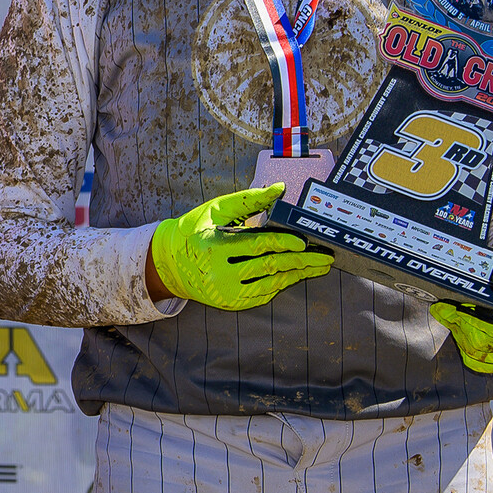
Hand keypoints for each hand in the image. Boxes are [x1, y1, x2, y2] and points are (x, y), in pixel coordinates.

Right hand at [145, 184, 333, 309]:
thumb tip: (280, 189)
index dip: (284, 243)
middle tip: (324, 257)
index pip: (257, 245)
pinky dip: (282, 284)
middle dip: (302, 262)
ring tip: (318, 266)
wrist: (168, 263)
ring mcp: (226, 292)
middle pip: (270, 267)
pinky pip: (264, 294)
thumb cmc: (194, 230)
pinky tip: (296, 275)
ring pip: (272, 284)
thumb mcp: (216, 208)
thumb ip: (249, 199)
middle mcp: (219, 274)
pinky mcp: (231, 303)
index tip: (305, 241)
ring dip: (298, 275)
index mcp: (214, 247)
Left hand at [431, 247, 492, 373]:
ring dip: (458, 335)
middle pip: (482, 344)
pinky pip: (479, 363)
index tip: (450, 306)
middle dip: (459, 325)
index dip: (470, 319)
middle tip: (445, 308)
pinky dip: (464, 347)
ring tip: (450, 315)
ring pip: (476, 355)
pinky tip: (458, 329)